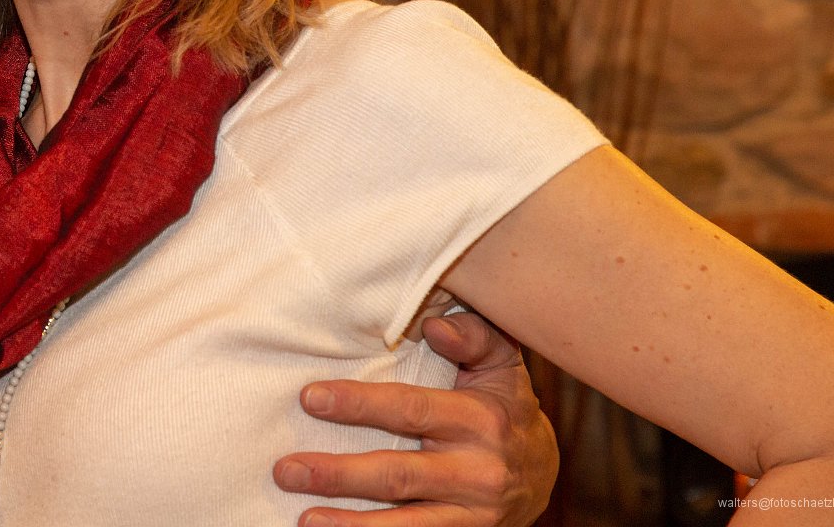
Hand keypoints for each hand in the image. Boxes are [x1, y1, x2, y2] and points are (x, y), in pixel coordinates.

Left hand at [273, 310, 556, 526]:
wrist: (546, 474)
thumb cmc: (506, 406)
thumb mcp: (501, 365)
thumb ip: (473, 337)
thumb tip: (434, 326)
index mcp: (480, 420)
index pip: (410, 410)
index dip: (359, 405)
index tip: (310, 398)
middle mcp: (477, 472)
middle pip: (398, 475)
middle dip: (339, 474)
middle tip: (287, 469)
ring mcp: (471, 515)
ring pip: (405, 524)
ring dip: (351, 525)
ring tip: (303, 518)